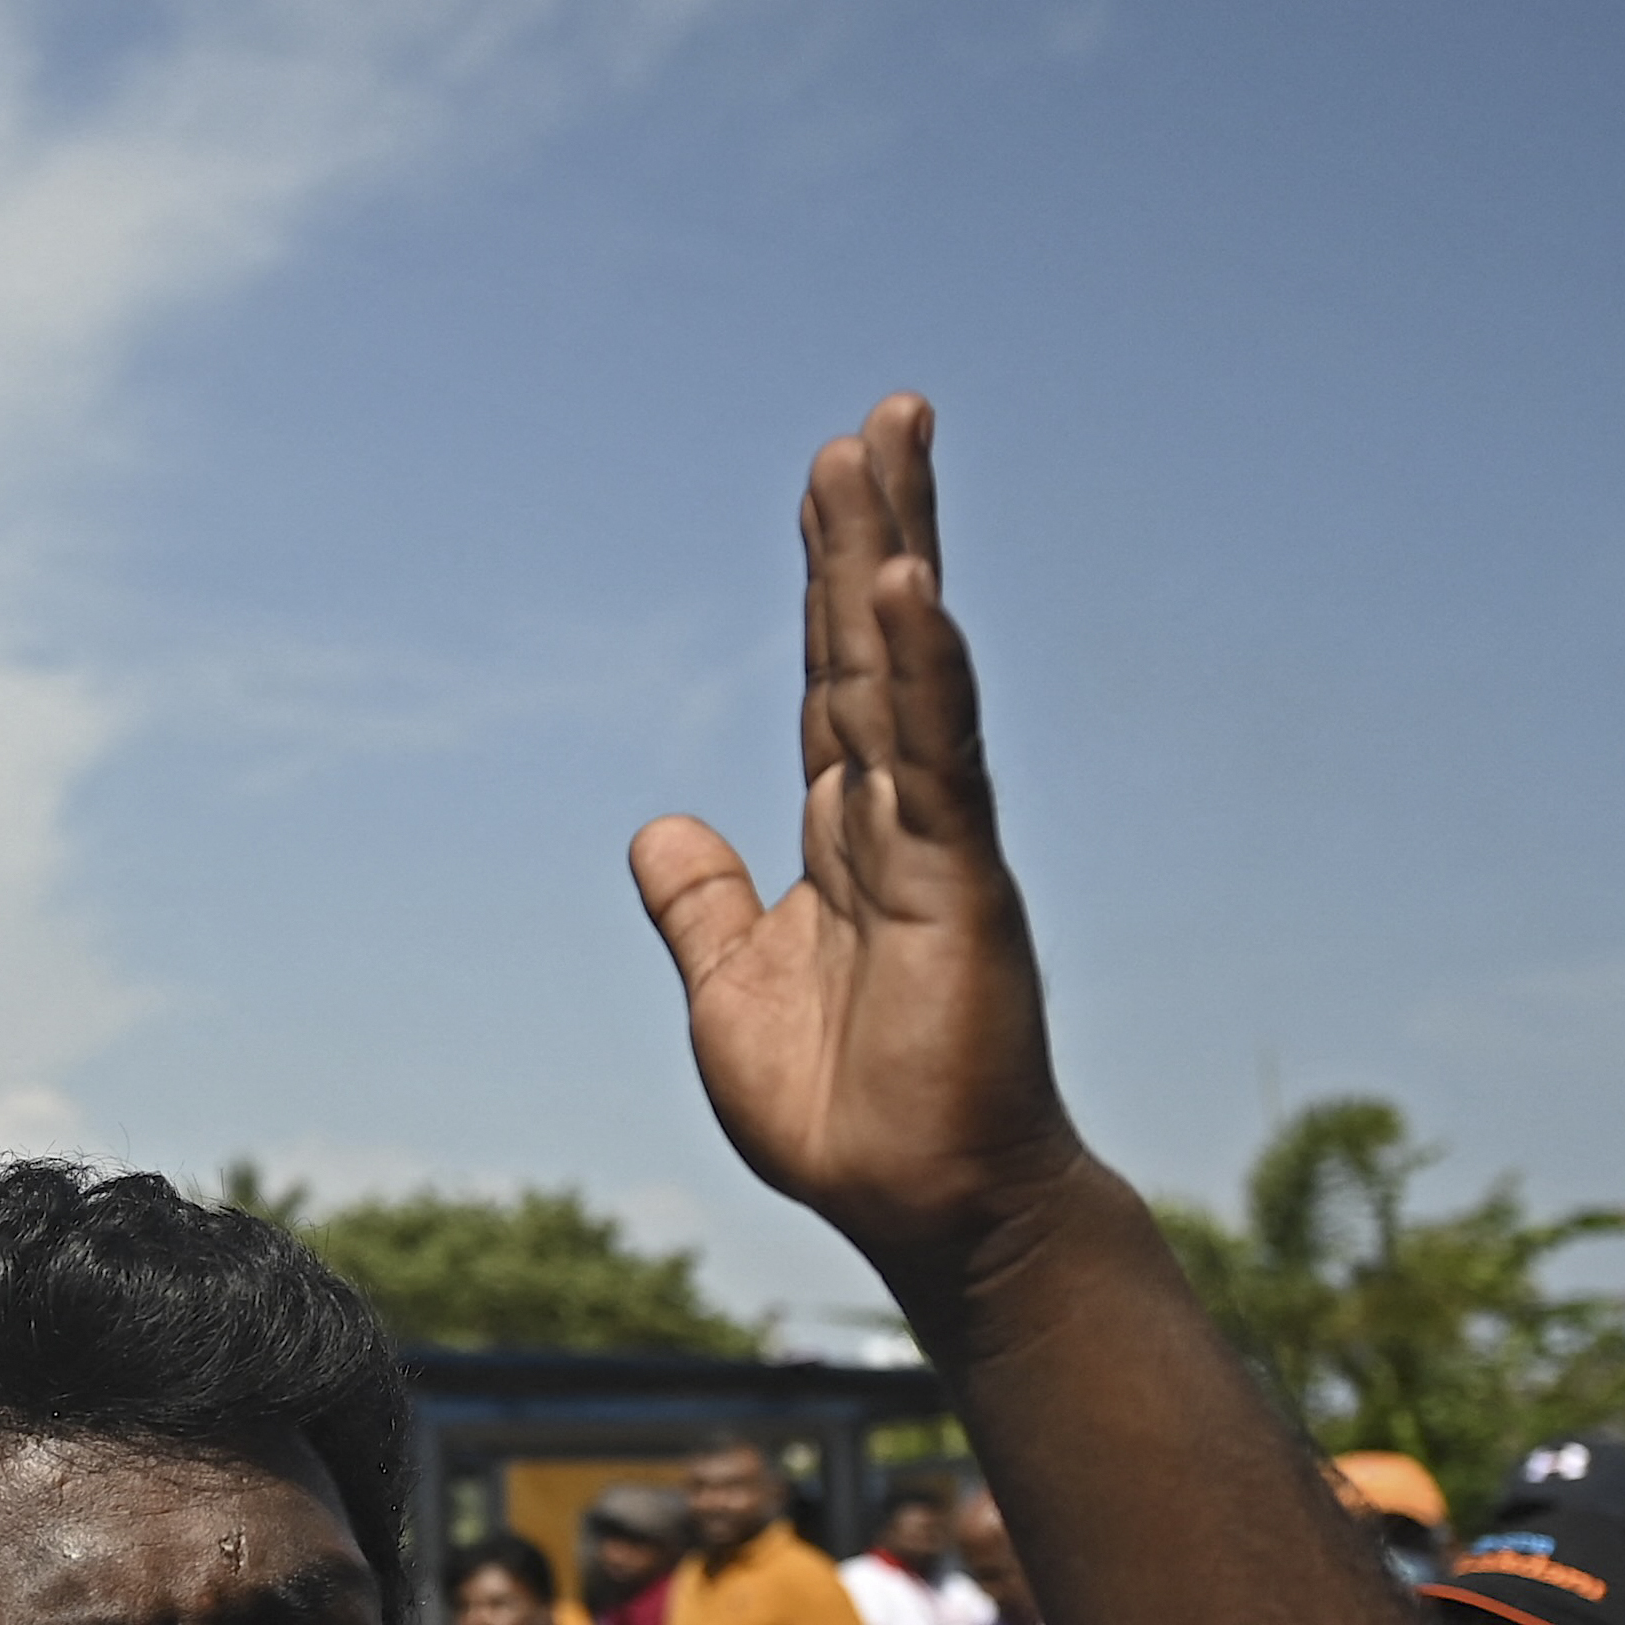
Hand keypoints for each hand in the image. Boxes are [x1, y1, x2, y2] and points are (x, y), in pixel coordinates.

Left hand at [629, 395, 1088, 1291]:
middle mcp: (899, 818)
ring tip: (887, 446)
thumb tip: (662, 832)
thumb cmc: (848, 1113)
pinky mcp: (962, 886)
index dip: (827, 584)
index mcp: (846, 836)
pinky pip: (938, 761)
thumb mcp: (730, 994)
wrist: (926, 1208)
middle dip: (872, 530)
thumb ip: (702, 907)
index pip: (831, 681)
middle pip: (875, 647)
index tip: (830, 481)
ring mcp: (937, 843)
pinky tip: (912, 589)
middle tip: (881, 416)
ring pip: (910, 674)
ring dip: (894, 559)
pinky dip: (926, 674)